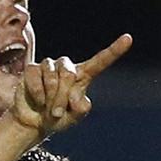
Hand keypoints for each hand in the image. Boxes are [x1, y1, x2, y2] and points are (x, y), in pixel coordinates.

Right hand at [11, 34, 132, 134]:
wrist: (33, 121)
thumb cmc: (56, 118)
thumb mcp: (72, 119)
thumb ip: (80, 110)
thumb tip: (77, 99)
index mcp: (82, 76)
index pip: (100, 62)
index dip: (114, 51)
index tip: (128, 38)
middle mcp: (67, 67)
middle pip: (69, 74)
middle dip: (61, 97)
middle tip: (56, 113)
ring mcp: (49, 67)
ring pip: (52, 77)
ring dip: (49, 98)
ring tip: (46, 109)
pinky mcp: (32, 69)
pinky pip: (36, 77)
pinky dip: (37, 93)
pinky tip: (37, 101)